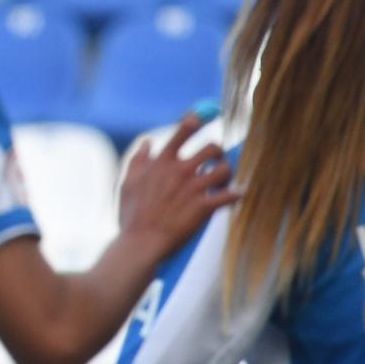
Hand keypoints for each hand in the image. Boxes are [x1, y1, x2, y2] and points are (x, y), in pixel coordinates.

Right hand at [118, 113, 236, 260]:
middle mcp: (180, 170)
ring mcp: (194, 188)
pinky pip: (231, 195)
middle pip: (212, 147)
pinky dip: (236, 194)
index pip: (182, 132)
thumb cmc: (132, 215)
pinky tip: (235, 196)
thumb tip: (147, 142)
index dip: (194, 122)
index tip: (200, 120)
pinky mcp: (205, 206)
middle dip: (218, 152)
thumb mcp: (128, 183)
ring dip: (227, 174)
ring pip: (225, 169)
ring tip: (224, 182)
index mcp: (162, 163)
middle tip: (215, 161)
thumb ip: (138, 161)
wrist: (142, 243)